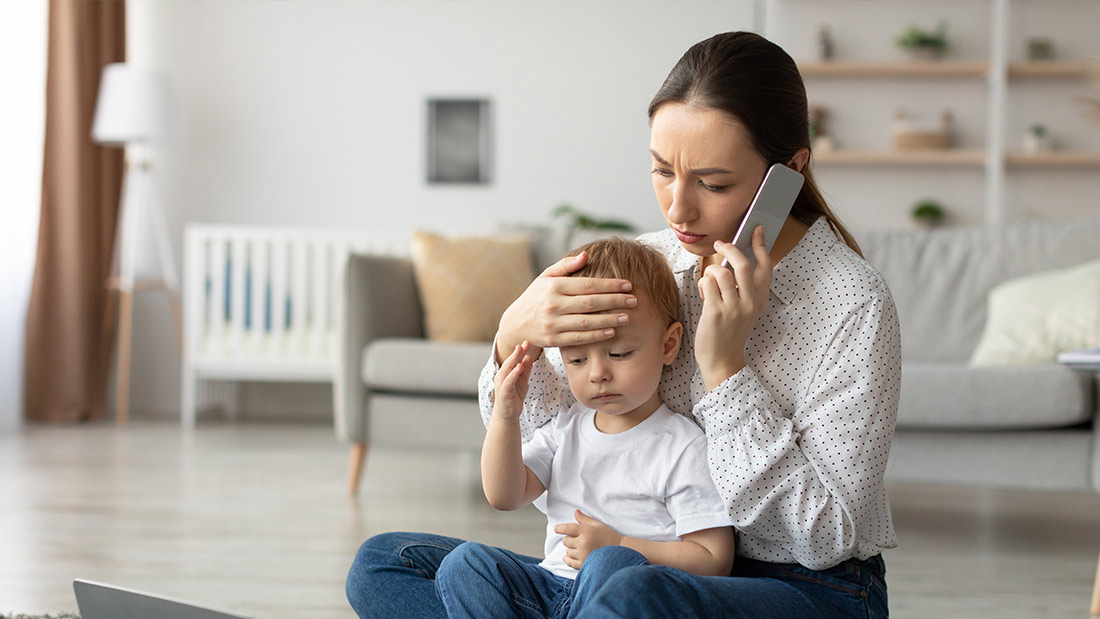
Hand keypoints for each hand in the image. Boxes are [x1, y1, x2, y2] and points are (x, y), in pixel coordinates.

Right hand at [492, 342, 533, 421]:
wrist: (508, 414)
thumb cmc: (514, 397)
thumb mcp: (523, 381)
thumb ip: (525, 370)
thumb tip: (528, 356)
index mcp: (506, 372)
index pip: (514, 359)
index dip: (520, 351)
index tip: (528, 341)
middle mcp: (502, 376)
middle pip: (510, 361)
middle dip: (517, 351)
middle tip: (525, 342)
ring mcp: (502, 384)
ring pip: (507, 369)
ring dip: (514, 359)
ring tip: (521, 350)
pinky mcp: (504, 392)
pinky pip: (508, 381)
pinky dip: (513, 373)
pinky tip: (519, 367)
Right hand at [495, 252, 636, 363]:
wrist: (515, 324)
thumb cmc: (536, 297)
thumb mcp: (546, 277)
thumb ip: (566, 266)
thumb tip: (587, 255)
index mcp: (554, 286)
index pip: (588, 285)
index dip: (610, 285)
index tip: (628, 285)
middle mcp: (553, 304)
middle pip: (591, 303)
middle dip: (615, 301)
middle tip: (634, 300)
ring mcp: (553, 323)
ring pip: (587, 322)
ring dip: (610, 320)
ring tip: (627, 317)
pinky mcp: (554, 339)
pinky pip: (579, 338)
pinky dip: (597, 335)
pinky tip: (612, 332)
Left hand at [554, 509, 622, 569]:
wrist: (619, 552)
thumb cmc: (609, 536)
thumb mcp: (598, 525)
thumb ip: (585, 519)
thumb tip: (576, 511)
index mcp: (586, 531)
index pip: (567, 528)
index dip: (560, 528)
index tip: (556, 529)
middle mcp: (583, 543)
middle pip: (566, 541)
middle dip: (569, 539)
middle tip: (578, 539)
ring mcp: (583, 555)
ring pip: (568, 551)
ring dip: (571, 549)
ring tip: (581, 548)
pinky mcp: (584, 564)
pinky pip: (570, 562)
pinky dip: (569, 559)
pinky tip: (571, 556)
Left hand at [695, 225, 772, 389]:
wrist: (721, 359)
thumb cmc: (728, 331)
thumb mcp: (743, 309)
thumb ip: (742, 288)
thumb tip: (733, 258)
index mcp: (760, 300)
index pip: (766, 267)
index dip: (761, 245)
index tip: (758, 229)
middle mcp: (751, 303)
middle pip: (742, 264)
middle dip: (729, 248)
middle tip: (720, 244)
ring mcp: (734, 308)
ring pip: (721, 272)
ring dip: (711, 273)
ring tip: (709, 284)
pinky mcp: (716, 312)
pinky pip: (707, 283)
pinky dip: (703, 283)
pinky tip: (704, 293)